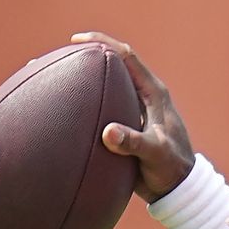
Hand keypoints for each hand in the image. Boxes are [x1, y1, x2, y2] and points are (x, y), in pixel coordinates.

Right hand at [71, 31, 194, 201]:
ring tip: (51, 78)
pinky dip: (83, 104)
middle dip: (86, 57)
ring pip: (105, 87)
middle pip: (112, 66)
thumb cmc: (172, 168)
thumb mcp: (155, 154)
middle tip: (55, 56)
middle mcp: (143, 96)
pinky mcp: (126, 126)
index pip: (126, 57)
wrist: (177, 188)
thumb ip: (134, 143)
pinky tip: (62, 111)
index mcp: (154, 93)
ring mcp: (134, 110)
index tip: (76, 40)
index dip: (103, 43)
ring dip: (82, 81)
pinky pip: (101, 107)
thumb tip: (108, 133)